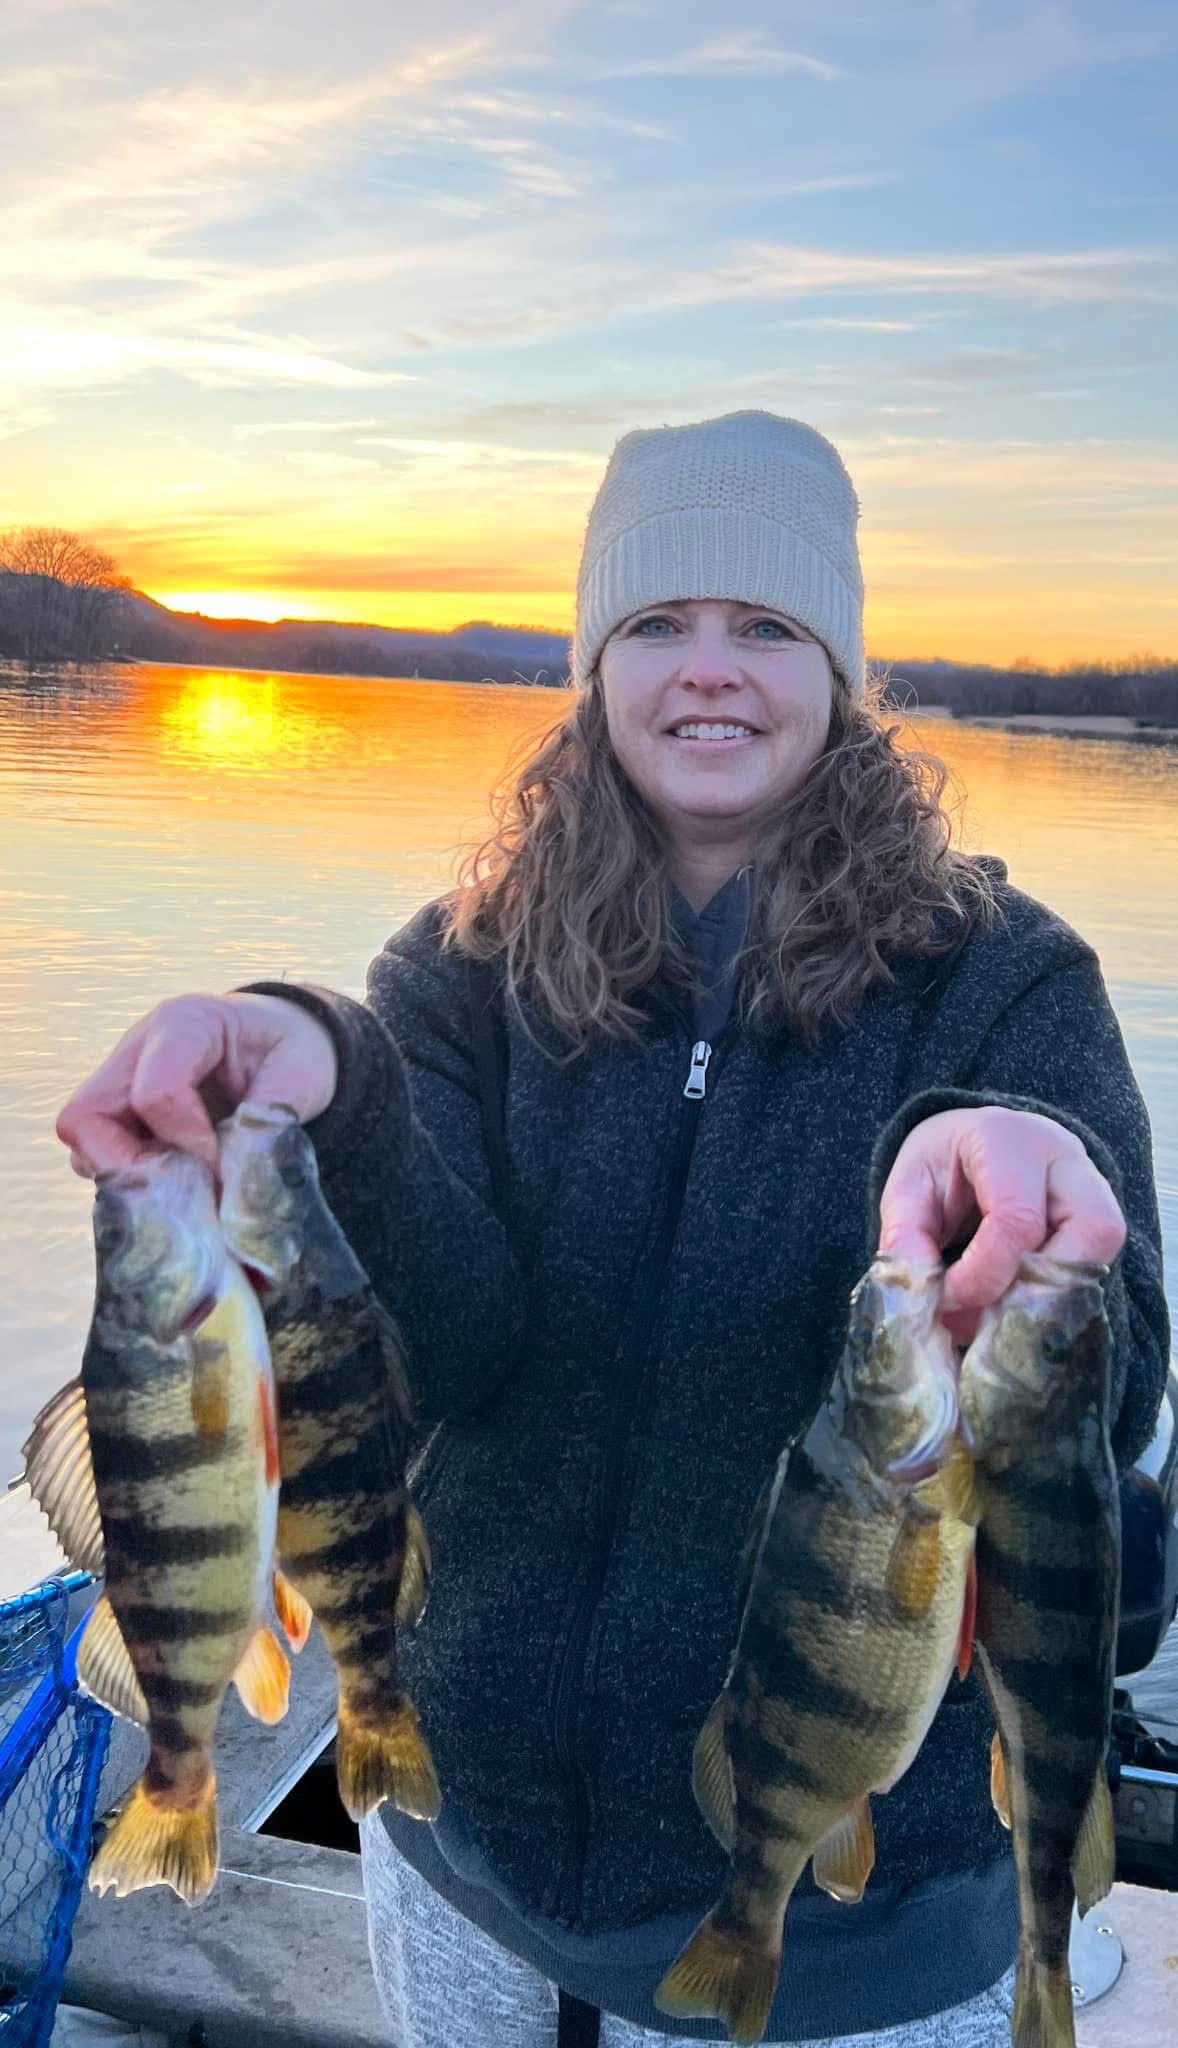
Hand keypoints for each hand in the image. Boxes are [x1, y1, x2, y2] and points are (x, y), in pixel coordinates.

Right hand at [56, 993, 337, 1178]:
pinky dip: (131, 1177)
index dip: (188, 1145)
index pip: (156, 1095)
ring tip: (183, 1188)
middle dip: (129, 1167)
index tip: (225, 1170)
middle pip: (86, 1117)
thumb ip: (267, 1126)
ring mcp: (120, 1080)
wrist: (283, 1039)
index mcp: (184, 1025)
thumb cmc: (291, 1050)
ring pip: (83, 1139)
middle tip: (183, 1193)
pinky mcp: (119, 1110)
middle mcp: (137, 1048)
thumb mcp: (301, 1077)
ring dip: (127, 1175)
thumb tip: (231, 1184)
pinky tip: (177, 1182)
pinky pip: (97, 1153)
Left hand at [878, 1106, 1125, 1343]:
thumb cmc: (942, 1169)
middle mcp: (1065, 1157)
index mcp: (1007, 1140)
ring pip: (1103, 1252)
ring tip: (999, 1316)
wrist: (972, 1150)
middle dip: (1035, 1291)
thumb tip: (923, 1294)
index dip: (983, 1275)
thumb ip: (905, 1239)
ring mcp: (1094, 1187)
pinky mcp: (1103, 1220)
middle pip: (1090, 1231)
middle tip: (985, 1319)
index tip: (947, 1299)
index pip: (1017, 1220)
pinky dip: (1056, 1299)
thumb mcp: (907, 1192)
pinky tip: (1015, 1308)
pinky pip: (1096, 1269)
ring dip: (1053, 1298)